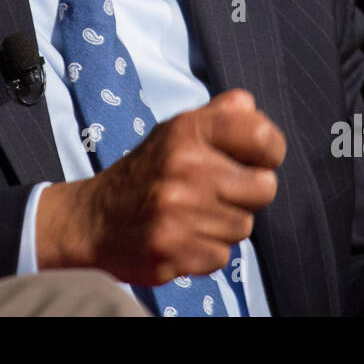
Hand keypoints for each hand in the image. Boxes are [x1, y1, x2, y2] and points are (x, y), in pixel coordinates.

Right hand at [37, 88, 285, 284]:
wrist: (94, 220)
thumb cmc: (148, 171)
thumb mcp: (176, 130)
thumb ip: (219, 114)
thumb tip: (252, 108)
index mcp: (187, 131)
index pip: (261, 137)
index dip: (269, 152)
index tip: (255, 160)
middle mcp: (183, 167)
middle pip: (264, 189)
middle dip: (247, 195)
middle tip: (219, 193)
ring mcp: (177, 211)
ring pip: (243, 227)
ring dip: (224, 225)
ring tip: (193, 215)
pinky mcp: (172, 250)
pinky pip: (221, 256)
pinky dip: (205, 251)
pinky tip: (182, 237)